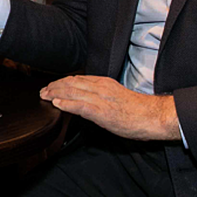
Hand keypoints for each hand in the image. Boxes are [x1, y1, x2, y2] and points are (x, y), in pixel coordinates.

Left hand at [40, 75, 179, 141]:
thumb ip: (102, 95)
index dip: (61, 82)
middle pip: (71, 84)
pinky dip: (66, 104)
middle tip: (43, 91)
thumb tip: (88, 99)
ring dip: (55, 94)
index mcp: (104, 83)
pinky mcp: (102, 112)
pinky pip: (80, 106)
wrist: (153, 116)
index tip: (52, 86)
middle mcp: (100, 88)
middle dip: (54, 87)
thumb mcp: (117, 97)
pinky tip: (57, 104)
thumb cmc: (138, 111)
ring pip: (72, 92)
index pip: (77, 79)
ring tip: (44, 96)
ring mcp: (101, 99)